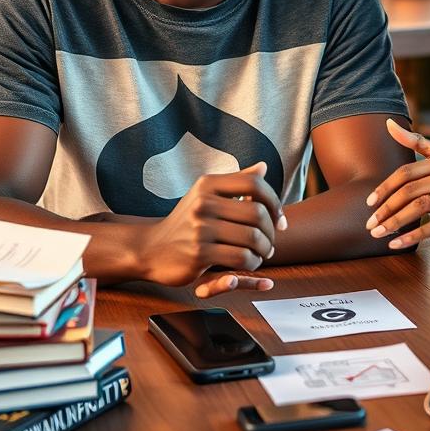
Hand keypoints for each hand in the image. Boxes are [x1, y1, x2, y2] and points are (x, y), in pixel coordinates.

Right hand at [141, 163, 286, 296]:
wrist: (151, 248)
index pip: (254, 184)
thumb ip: (236, 182)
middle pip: (257, 213)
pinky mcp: (199, 254)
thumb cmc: (186, 221)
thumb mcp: (206, 196)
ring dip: (264, 250)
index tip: (279, 219)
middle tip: (271, 242)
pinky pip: (241, 258)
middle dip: (271, 231)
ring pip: (252, 238)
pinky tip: (249, 263)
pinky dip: (252, 263)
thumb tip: (263, 167)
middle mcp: (203, 202)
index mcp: (208, 184)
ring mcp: (200, 228)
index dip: (274, 202)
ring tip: (262, 253)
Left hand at [365, 120, 429, 249]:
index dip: (385, 188)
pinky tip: (398, 244)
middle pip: (410, 191)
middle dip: (385, 209)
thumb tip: (388, 124)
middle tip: (370, 224)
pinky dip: (414, 236)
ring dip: (395, 223)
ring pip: (420, 208)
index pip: (406, 172)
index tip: (369, 203)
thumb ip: (418, 143)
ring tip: (379, 234)